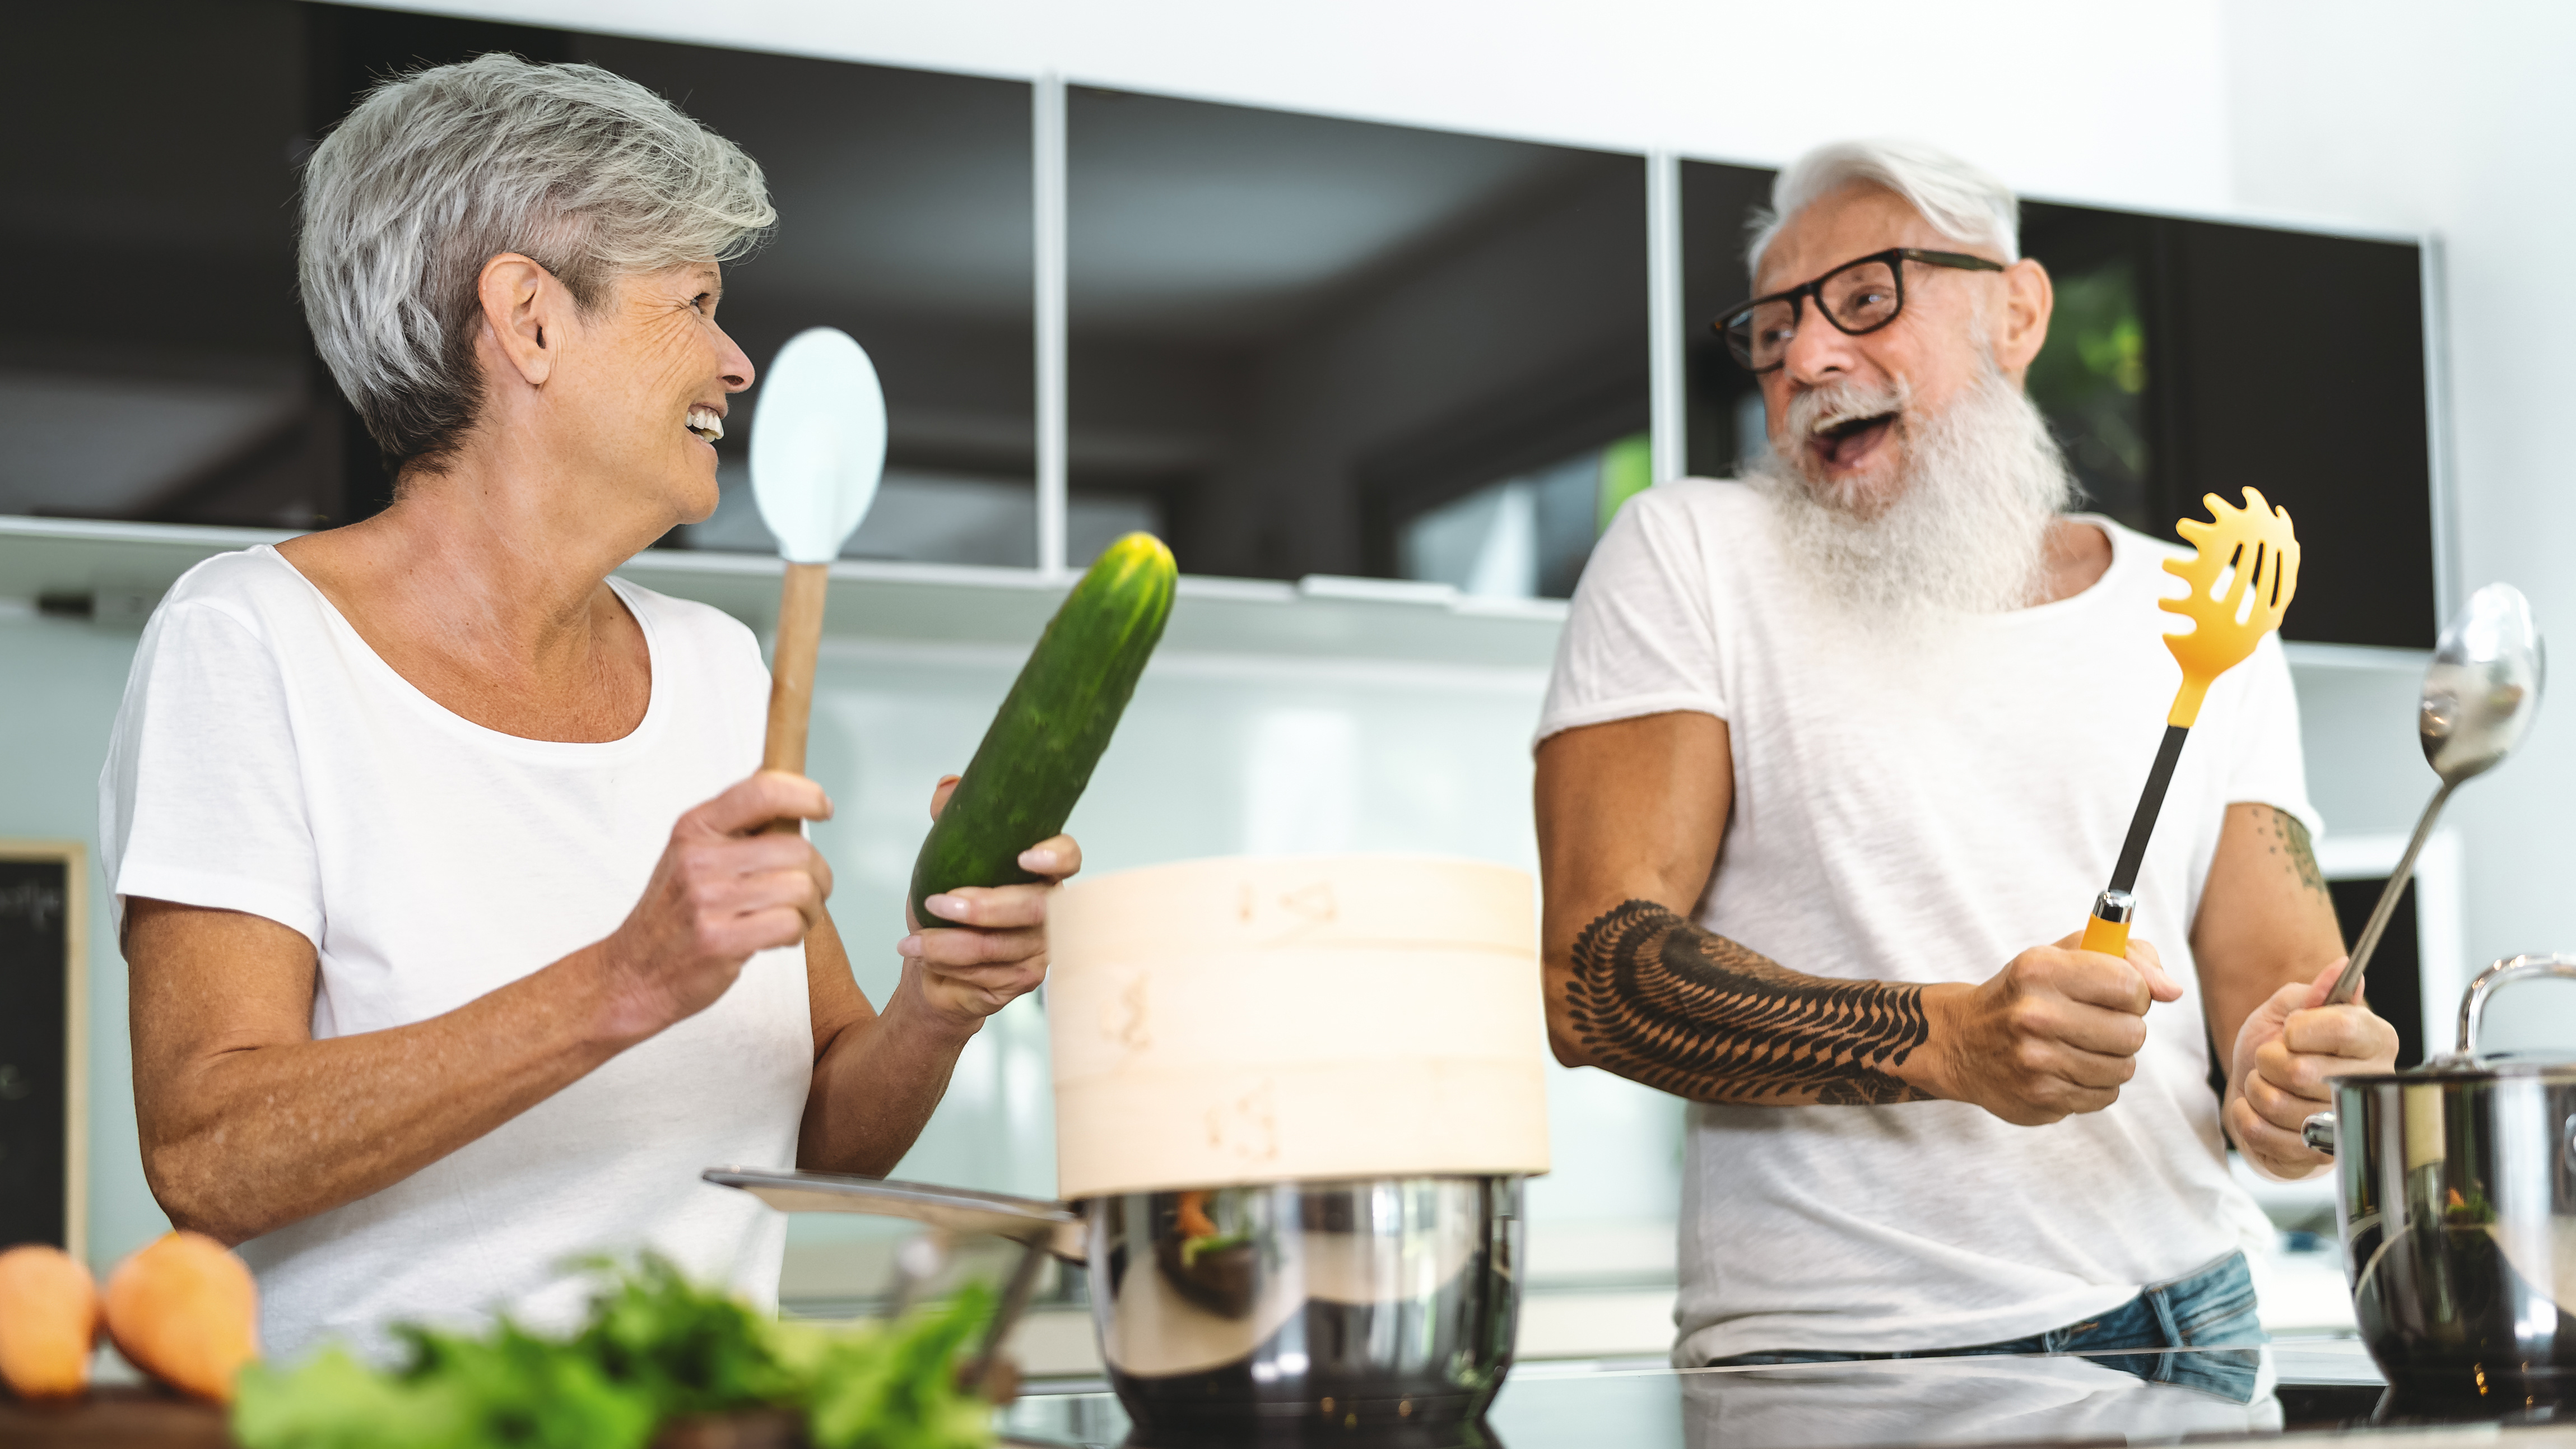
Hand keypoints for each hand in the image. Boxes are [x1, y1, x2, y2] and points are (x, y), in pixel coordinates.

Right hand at [596, 771, 832, 1037]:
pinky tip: (780, 934)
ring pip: (801, 889)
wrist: (633, 973)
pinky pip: (790, 924)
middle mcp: (699, 859)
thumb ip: (736, 821)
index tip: (822, 807)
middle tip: (812, 888)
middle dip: (819, 873)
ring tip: (795, 915)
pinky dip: (797, 932)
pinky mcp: (719, 942)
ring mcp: (707, 901)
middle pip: (797, 850)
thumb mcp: (691, 852)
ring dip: (812, 907)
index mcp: (695, 828)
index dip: (805, 794)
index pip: (762, 791)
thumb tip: (783, 779)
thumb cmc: (675, 912)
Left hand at [897, 775, 1082, 1025]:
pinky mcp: (1025, 979)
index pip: (1068, 857)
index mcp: (1041, 871)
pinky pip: (989, 973)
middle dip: (983, 906)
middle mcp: (1050, 908)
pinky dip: (950, 964)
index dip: (1055, 855)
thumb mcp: (945, 858)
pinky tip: (923, 956)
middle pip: (1033, 907)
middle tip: (937, 903)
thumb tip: (950, 786)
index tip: (1025, 855)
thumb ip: (953, 819)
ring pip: (1002, 946)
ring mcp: (1041, 946)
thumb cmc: (948, 908)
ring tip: (914, 937)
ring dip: (951, 943)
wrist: (935, 967)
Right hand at [1924, 933, 2183, 1125]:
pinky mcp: (2041, 1097)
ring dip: (2111, 1060)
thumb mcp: (2066, 956)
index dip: (2135, 992)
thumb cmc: (2025, 994)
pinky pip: (2105, 1096)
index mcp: (2041, 969)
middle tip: (2094, 1024)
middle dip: (2123, 1029)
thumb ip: (2127, 956)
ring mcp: (2036, 1060)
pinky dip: (2095, 1085)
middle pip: (2133, 1032)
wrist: (1961, 1043)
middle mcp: (2035, 1014)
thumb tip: (2172, 990)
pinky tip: (2066, 1070)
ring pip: (2123, 1068)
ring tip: (2078, 1048)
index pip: (2130, 985)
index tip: (2115, 994)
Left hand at [2229, 959, 2398, 1178]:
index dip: (2299, 1029)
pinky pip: (2260, 1132)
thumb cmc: (2282, 1046)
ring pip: (2278, 1104)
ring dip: (2256, 1089)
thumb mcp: (2290, 1008)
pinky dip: (2245, 1114)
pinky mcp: (2314, 1155)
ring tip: (2267, 1083)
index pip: (2342, 1028)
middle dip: (2268, 1060)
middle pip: (2302, 1071)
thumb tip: (2342, 968)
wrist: (2262, 1088)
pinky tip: (2259, 1109)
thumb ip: (2312, 992)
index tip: (2291, 1030)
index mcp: (2375, 1041)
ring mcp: (2345, 1125)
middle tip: (2273, 1060)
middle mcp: (2369, 1086)